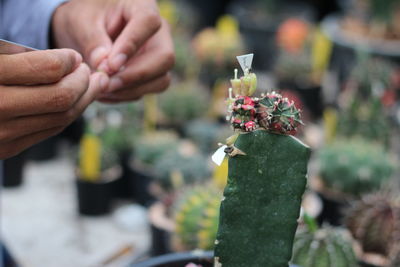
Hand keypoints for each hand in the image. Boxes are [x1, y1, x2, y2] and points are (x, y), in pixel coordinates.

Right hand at [0, 49, 107, 158]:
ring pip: (61, 118)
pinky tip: (76, 102)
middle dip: (84, 82)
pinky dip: (69, 114)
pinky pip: (50, 130)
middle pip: (61, 97)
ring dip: (84, 100)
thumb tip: (66, 63)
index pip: (48, 69)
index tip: (73, 56)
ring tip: (92, 86)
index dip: (68, 61)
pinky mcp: (7, 149)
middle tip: (92, 72)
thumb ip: (20, 56)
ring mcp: (1, 134)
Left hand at [51, 0, 174, 101]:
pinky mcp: (152, 74)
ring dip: (131, 89)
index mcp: (142, 6)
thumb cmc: (85, 17)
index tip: (110, 65)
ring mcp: (158, 55)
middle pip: (164, 58)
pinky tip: (105, 93)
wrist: (85, 28)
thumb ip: (93, 41)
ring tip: (102, 90)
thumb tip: (105, 67)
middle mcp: (158, 32)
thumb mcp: (81, 23)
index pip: (148, 22)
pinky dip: (126, 95)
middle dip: (135, 76)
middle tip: (107, 84)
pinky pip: (148, 89)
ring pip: (161, 79)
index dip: (132, 45)